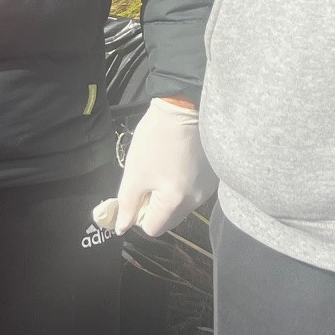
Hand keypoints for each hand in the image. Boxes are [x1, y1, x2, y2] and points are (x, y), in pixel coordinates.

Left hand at [95, 97, 215, 237]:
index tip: (135, 194)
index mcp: (175, 202)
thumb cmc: (156, 138)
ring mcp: (207, 188)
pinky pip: (193, 191)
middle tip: (147, 181)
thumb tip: (121, 227)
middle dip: (154, 207)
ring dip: (169, 196)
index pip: (152, 228)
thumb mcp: (134, 172)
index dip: (138, 214)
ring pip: (182, 206)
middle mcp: (196, 200)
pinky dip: (183, 185)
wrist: (185, 106)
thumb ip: (127, 204)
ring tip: (163, 168)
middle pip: (169, 220)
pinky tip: (178, 163)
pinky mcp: (213, 176)